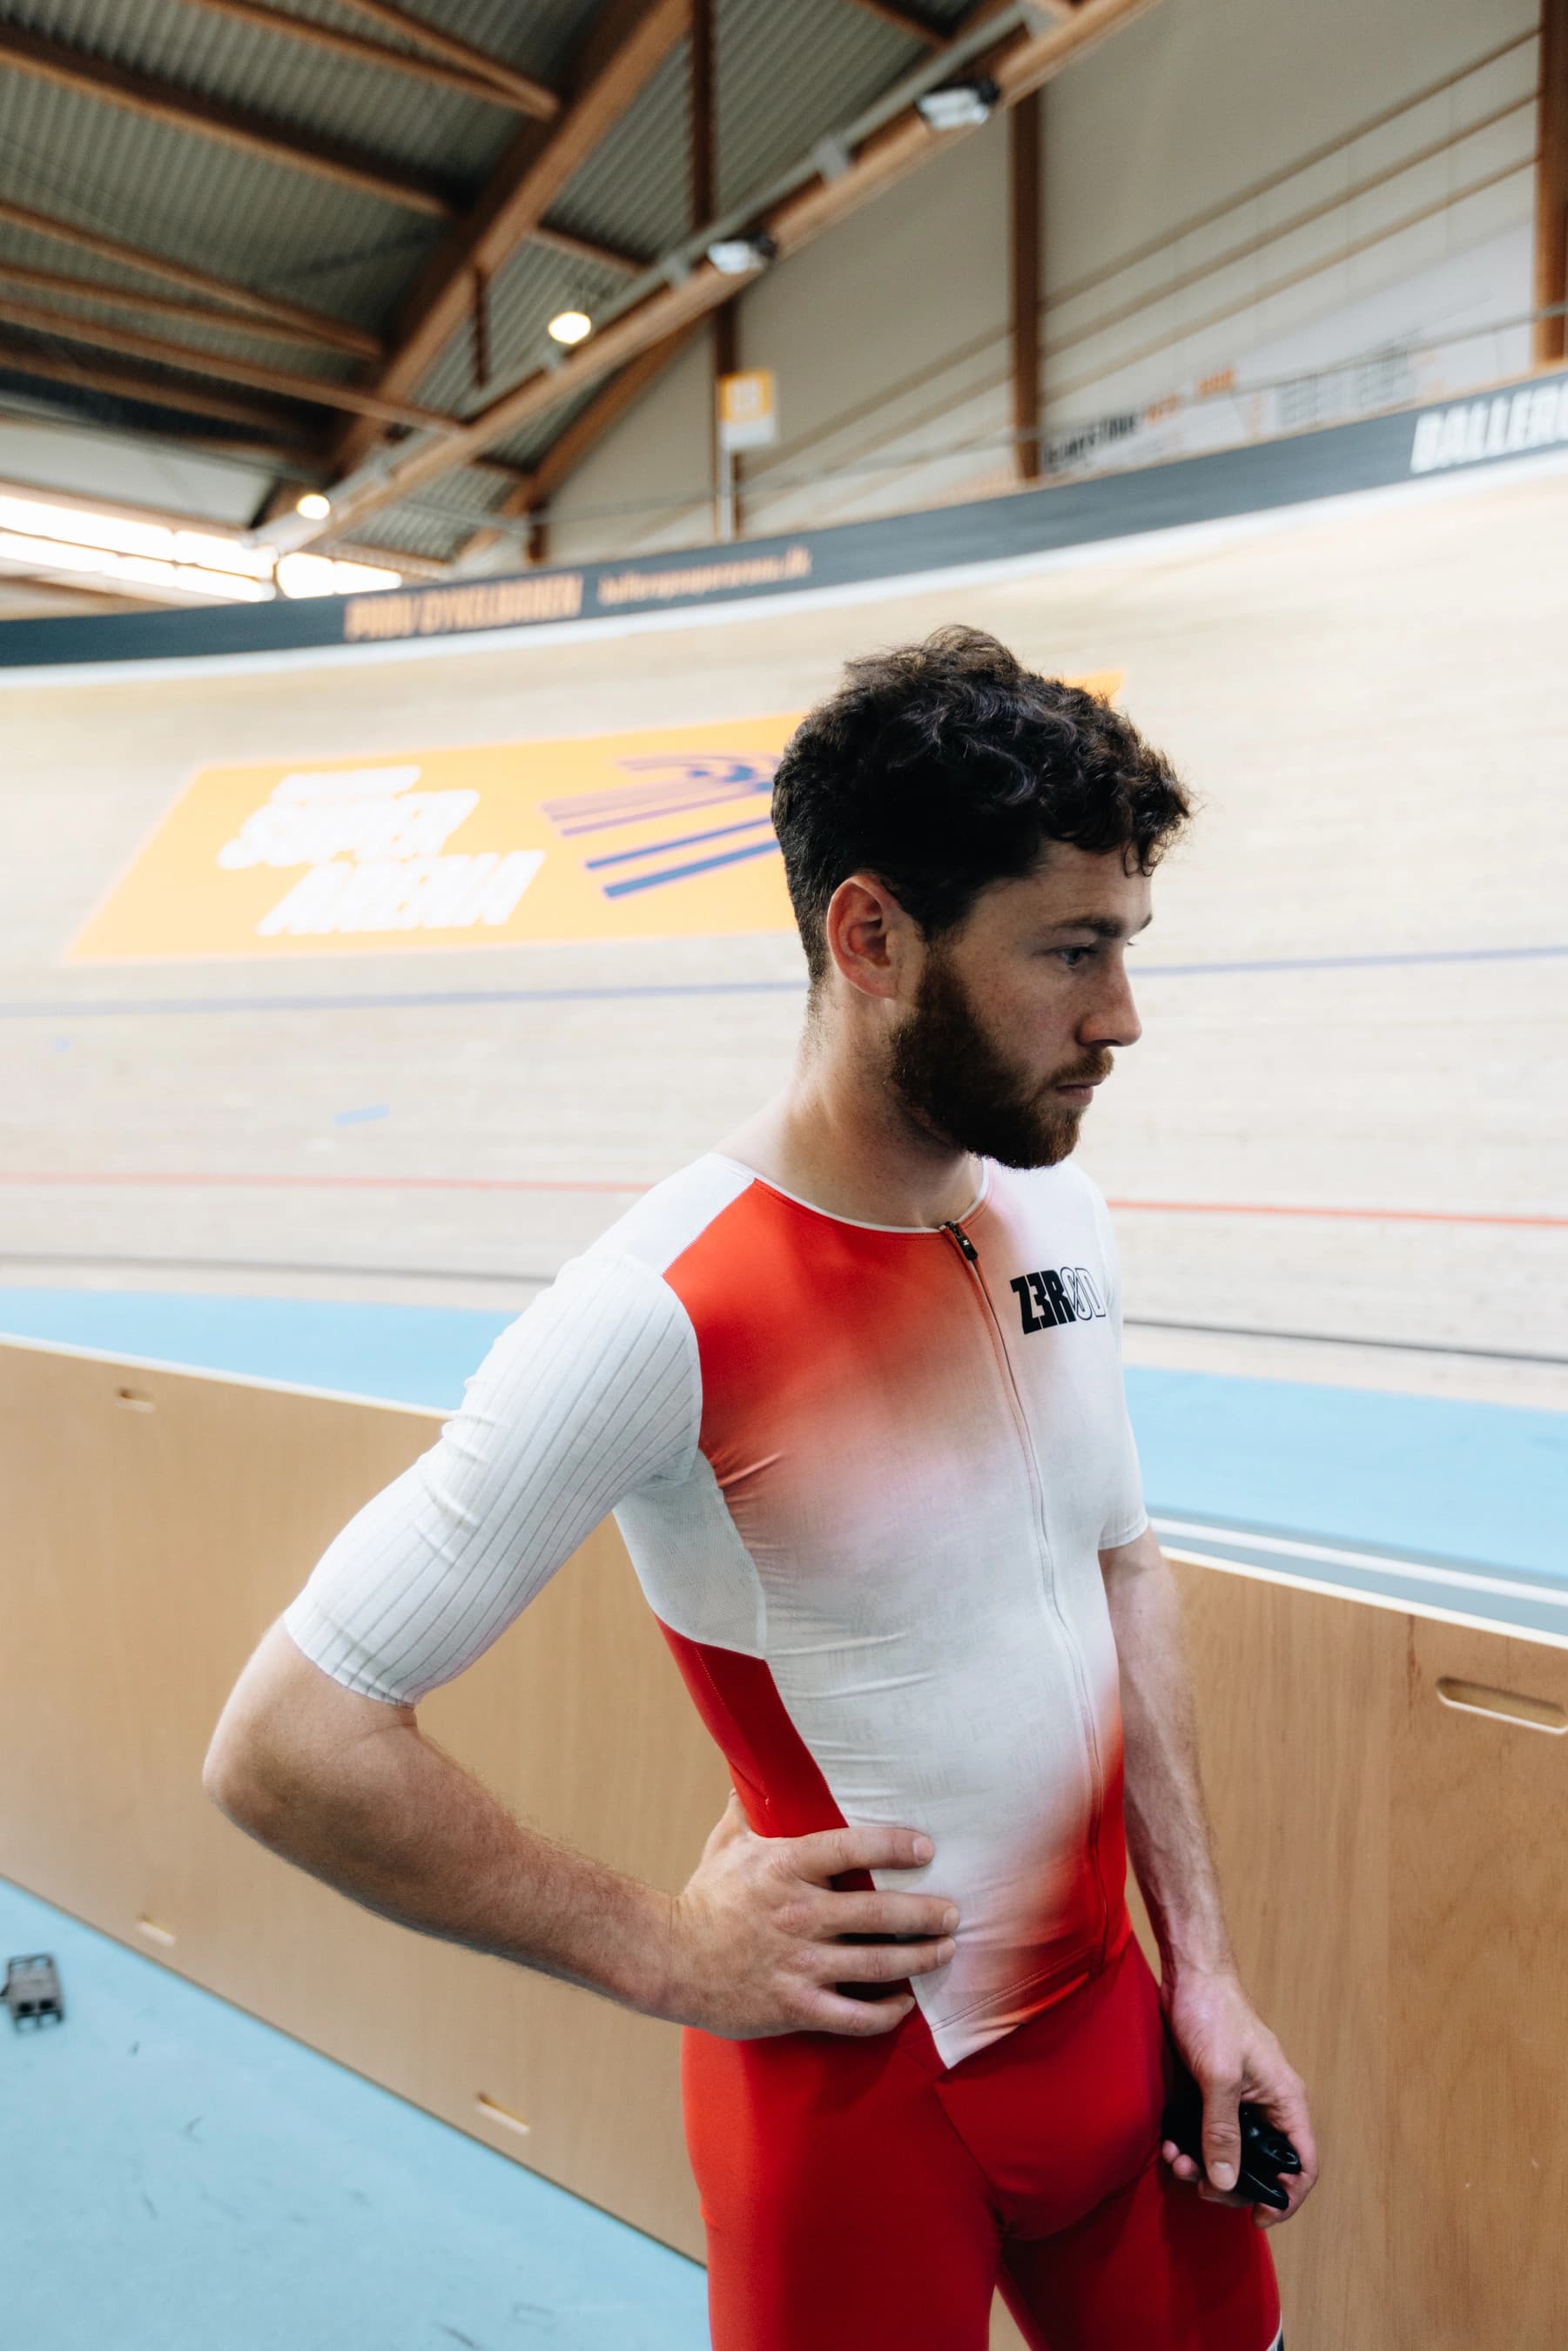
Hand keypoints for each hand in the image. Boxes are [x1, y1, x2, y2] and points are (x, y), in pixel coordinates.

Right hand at [661, 1789, 958, 2038]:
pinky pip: (853, 2016)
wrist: (667, 1960)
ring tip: (945, 1950)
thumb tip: (755, 1760)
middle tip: (954, 1912)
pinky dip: (886, 2012)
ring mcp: (798, 1963)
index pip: (851, 1848)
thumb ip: (751, 1805)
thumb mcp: (727, 1843)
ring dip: (919, 1958)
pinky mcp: (794, 2005)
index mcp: (785, 1868)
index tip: (927, 1848)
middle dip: (925, 1914)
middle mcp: (798, 1915)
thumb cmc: (704, 1897)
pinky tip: (904, 2003)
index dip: (894, 1845)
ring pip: (876, 1964)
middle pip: (879, 1911)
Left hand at [1159, 1965, 1317, 2229]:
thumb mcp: (1219, 2076)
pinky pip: (1207, 2135)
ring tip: (1175, 2161)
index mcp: (1285, 2101)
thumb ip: (1223, 2131)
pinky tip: (1169, 2145)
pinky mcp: (1212, 2094)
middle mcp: (1267, 2106)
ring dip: (1203, 2166)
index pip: (1302, 2164)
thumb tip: (1225, 2182)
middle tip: (1199, 2185)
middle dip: (1230, 2183)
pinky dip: (1190, 2146)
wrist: (1188, 1974)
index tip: (1258, 2217)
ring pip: (1229, 2153)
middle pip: (1261, 2166)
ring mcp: (1239, 2101)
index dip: (1286, 2197)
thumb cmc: (1213, 2014)